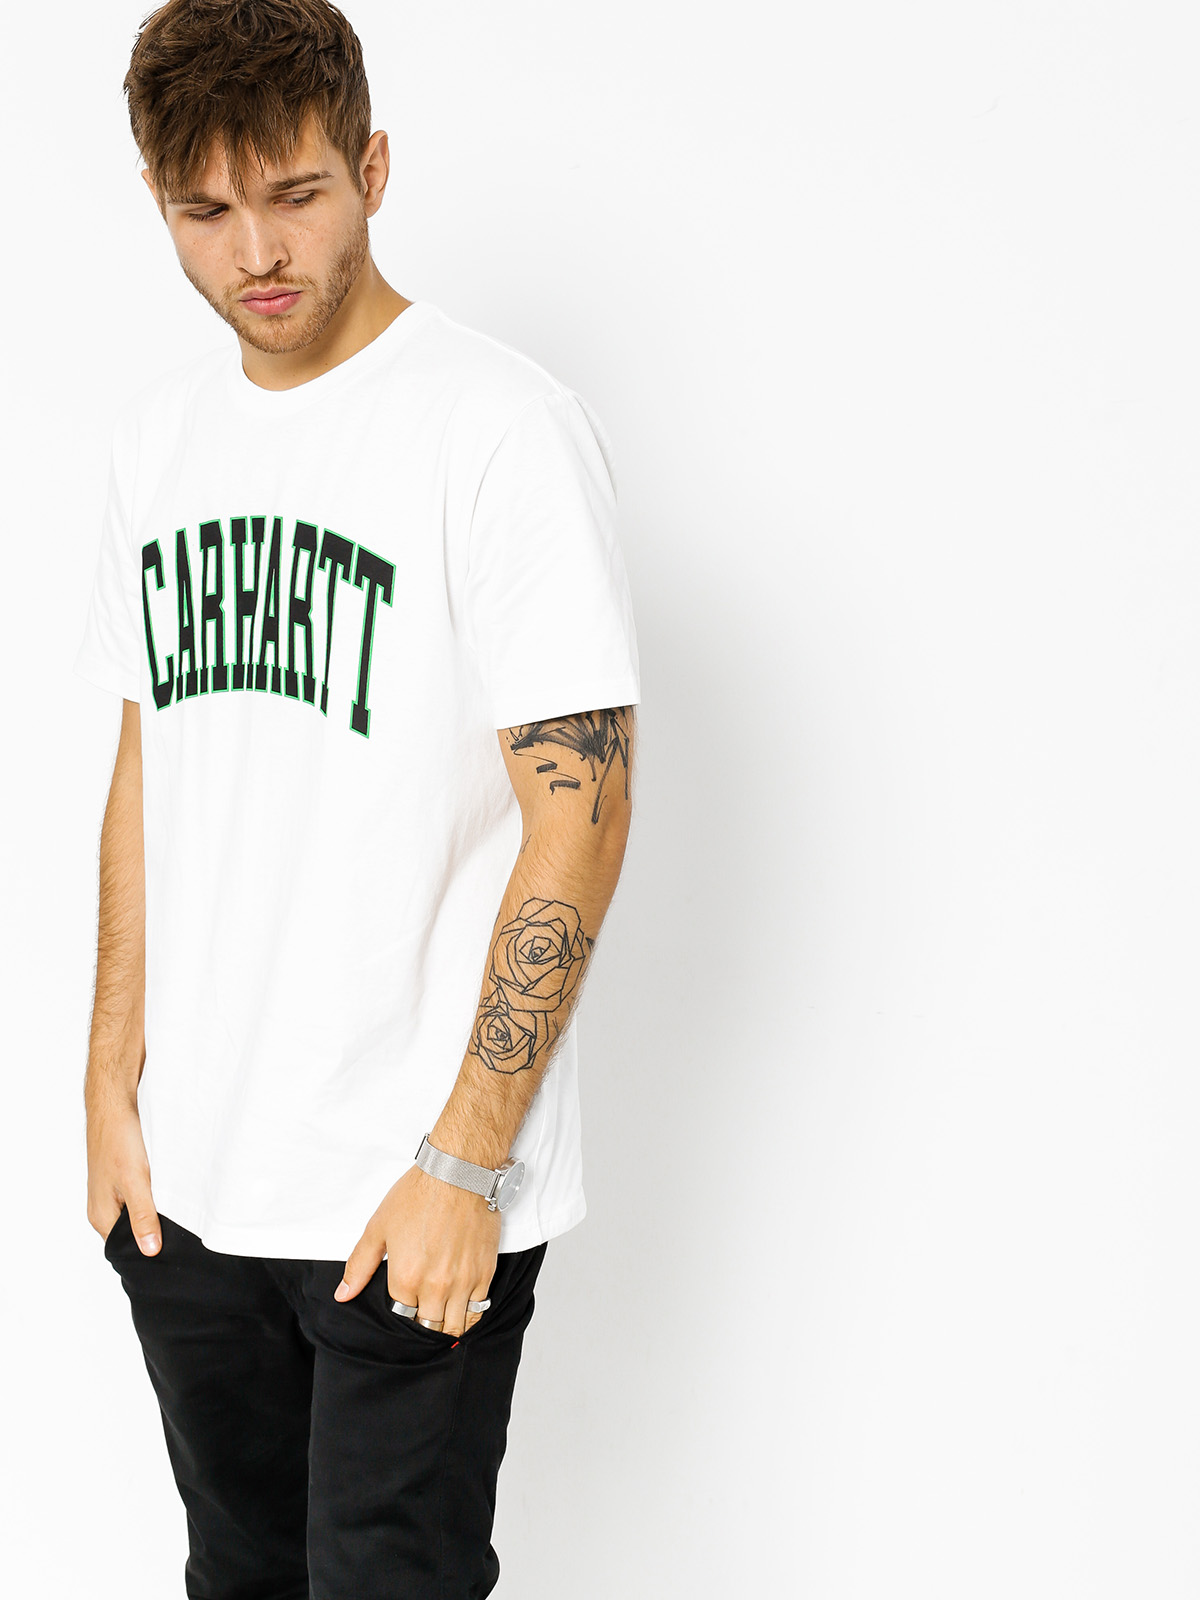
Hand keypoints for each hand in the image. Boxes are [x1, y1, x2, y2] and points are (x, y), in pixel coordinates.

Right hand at [85, 1085, 161, 1254]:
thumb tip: (150, 1251)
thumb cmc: (118, 1140)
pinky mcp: (121, 1178)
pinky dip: (153, 1196)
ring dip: (155, 1211)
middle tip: (181, 1229)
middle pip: (131, 1233)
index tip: (172, 1250)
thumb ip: (143, 1216)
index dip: (148, 1250)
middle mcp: (103, 1208)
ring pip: (137, 1213)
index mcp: (101, 1217)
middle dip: (154, 1232)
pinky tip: (167, 1188)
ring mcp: (111, 1193)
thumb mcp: (135, 1181)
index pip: (125, 1248)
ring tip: (176, 1208)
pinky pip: (139, 1196)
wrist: (114, 1105)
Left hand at [335, 1164, 500, 1335]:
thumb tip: (343, 1294)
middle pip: (428, 1326)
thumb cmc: (419, 1194)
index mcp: (406, 1279)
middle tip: (422, 1311)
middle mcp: (435, 1287)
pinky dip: (468, 1316)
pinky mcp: (485, 1273)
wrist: (459, 1173)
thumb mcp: (378, 1227)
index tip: (404, 1303)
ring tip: (441, 1314)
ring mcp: (463, 1283)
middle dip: (423, 1322)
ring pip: (454, 1326)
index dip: (402, 1311)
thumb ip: (359, 1265)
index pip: (402, 1317)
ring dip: (445, 1325)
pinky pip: (478, 1311)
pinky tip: (461, 1308)